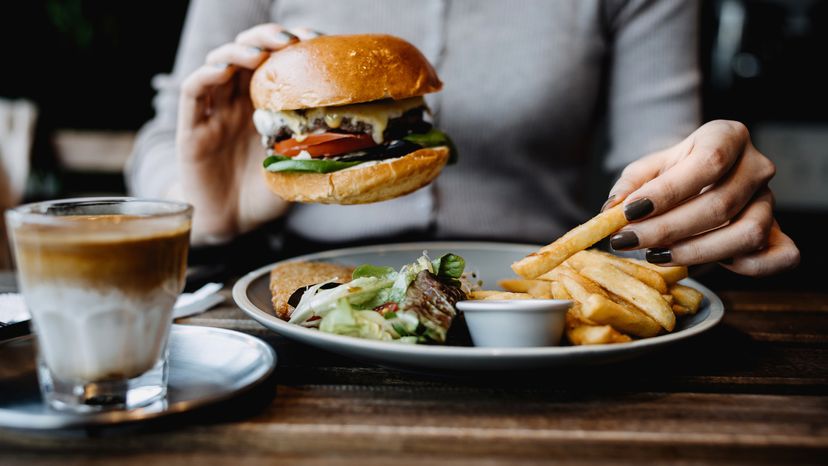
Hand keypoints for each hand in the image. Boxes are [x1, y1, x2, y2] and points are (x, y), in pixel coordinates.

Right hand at [175, 25, 321, 242]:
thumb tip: (358, 141)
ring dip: (238, 51)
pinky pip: (194, 92)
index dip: (292, 46)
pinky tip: (223, 71)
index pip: (275, 62)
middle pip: (247, 53)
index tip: (314, 39)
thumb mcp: (298, 169)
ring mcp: (214, 112)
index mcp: (265, 107)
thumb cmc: (265, 196)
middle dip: (266, 38)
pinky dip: (206, 75)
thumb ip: (317, 152)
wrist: (232, 225)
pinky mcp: (191, 128)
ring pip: (219, 64)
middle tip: (288, 39)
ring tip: (258, 53)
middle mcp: (239, 103)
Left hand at [605, 120, 798, 276]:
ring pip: (747, 234)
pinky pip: (779, 257)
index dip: (668, 192)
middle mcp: (757, 166)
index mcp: (728, 136)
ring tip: (654, 254)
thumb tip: (613, 208)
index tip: (630, 212)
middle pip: (721, 204)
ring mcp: (771, 201)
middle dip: (668, 229)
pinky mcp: (779, 233)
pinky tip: (702, 265)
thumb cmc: (673, 174)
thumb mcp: (648, 170)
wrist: (702, 184)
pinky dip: (745, 268)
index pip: (707, 163)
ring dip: (696, 252)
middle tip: (629, 241)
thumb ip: (631, 184)